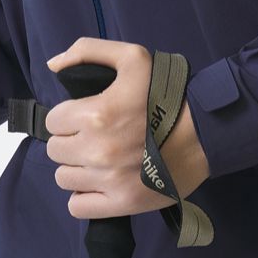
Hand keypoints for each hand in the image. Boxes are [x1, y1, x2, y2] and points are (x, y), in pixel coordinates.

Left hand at [44, 37, 209, 219]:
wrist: (204, 132)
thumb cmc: (166, 94)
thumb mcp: (133, 57)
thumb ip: (88, 51)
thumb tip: (52, 64)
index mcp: (95, 114)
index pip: (53, 121)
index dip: (68, 116)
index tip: (86, 115)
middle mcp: (97, 149)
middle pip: (56, 150)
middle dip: (72, 141)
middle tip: (95, 136)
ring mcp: (108, 180)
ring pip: (64, 178)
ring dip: (77, 168)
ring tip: (99, 158)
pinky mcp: (120, 203)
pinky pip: (77, 206)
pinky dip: (84, 195)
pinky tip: (100, 182)